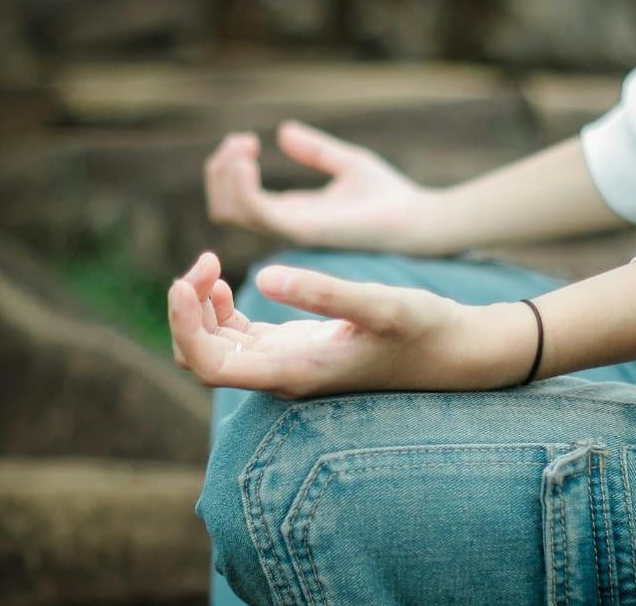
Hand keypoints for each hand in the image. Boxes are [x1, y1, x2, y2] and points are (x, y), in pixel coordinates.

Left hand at [168, 252, 536, 397]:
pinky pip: (236, 335)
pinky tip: (229, 280)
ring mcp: (286, 362)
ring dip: (199, 307)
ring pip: (214, 346)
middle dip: (186, 312)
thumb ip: (324, 292)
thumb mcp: (381, 303)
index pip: (208, 366)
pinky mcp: (295, 347)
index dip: (182, 326)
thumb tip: (262, 277)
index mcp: (293, 371)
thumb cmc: (424, 329)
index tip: (183, 280)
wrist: (453, 350)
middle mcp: (282, 374)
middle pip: (200, 357)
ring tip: (212, 264)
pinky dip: (219, 307)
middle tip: (205, 261)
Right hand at [203, 121, 434, 252]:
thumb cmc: (390, 196)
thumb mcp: (347, 163)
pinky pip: (256, 213)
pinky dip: (242, 185)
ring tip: (245, 147)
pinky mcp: (304, 229)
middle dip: (219, 171)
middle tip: (242, 143)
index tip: (246, 140)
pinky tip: (250, 158)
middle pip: (225, 208)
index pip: (238, 201)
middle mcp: (286, 225)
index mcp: (292, 213)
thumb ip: (315, 150)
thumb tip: (283, 131)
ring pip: (231, 212)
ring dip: (226, 175)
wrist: (419, 219)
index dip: (229, 169)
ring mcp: (292, 230)